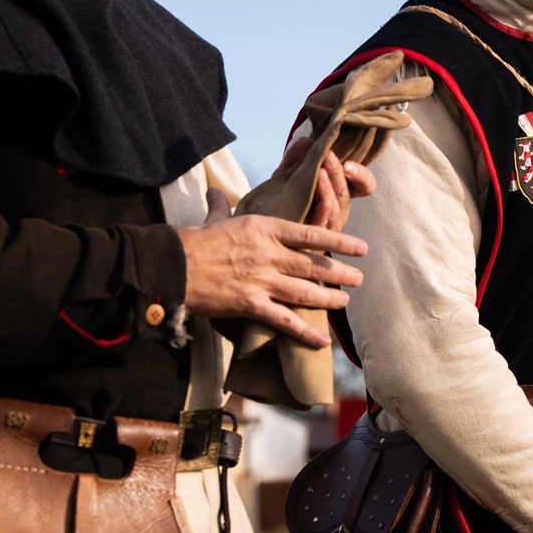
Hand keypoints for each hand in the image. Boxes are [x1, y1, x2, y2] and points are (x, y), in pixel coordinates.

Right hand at [178, 206, 366, 347]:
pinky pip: (283, 321)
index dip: (339, 242)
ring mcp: (261, 280)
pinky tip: (321, 341)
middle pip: (314, 265)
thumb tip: (215, 191)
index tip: (360, 247)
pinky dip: (304, 333)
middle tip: (359, 279)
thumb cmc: (192, 242)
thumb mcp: (214, 220)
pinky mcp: (250, 304)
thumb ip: (222, 207)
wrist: (172, 266)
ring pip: (305, 292)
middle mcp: (268, 254)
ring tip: (345, 302)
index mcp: (264, 228)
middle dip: (340, 273)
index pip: (311, 234)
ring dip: (329, 299)